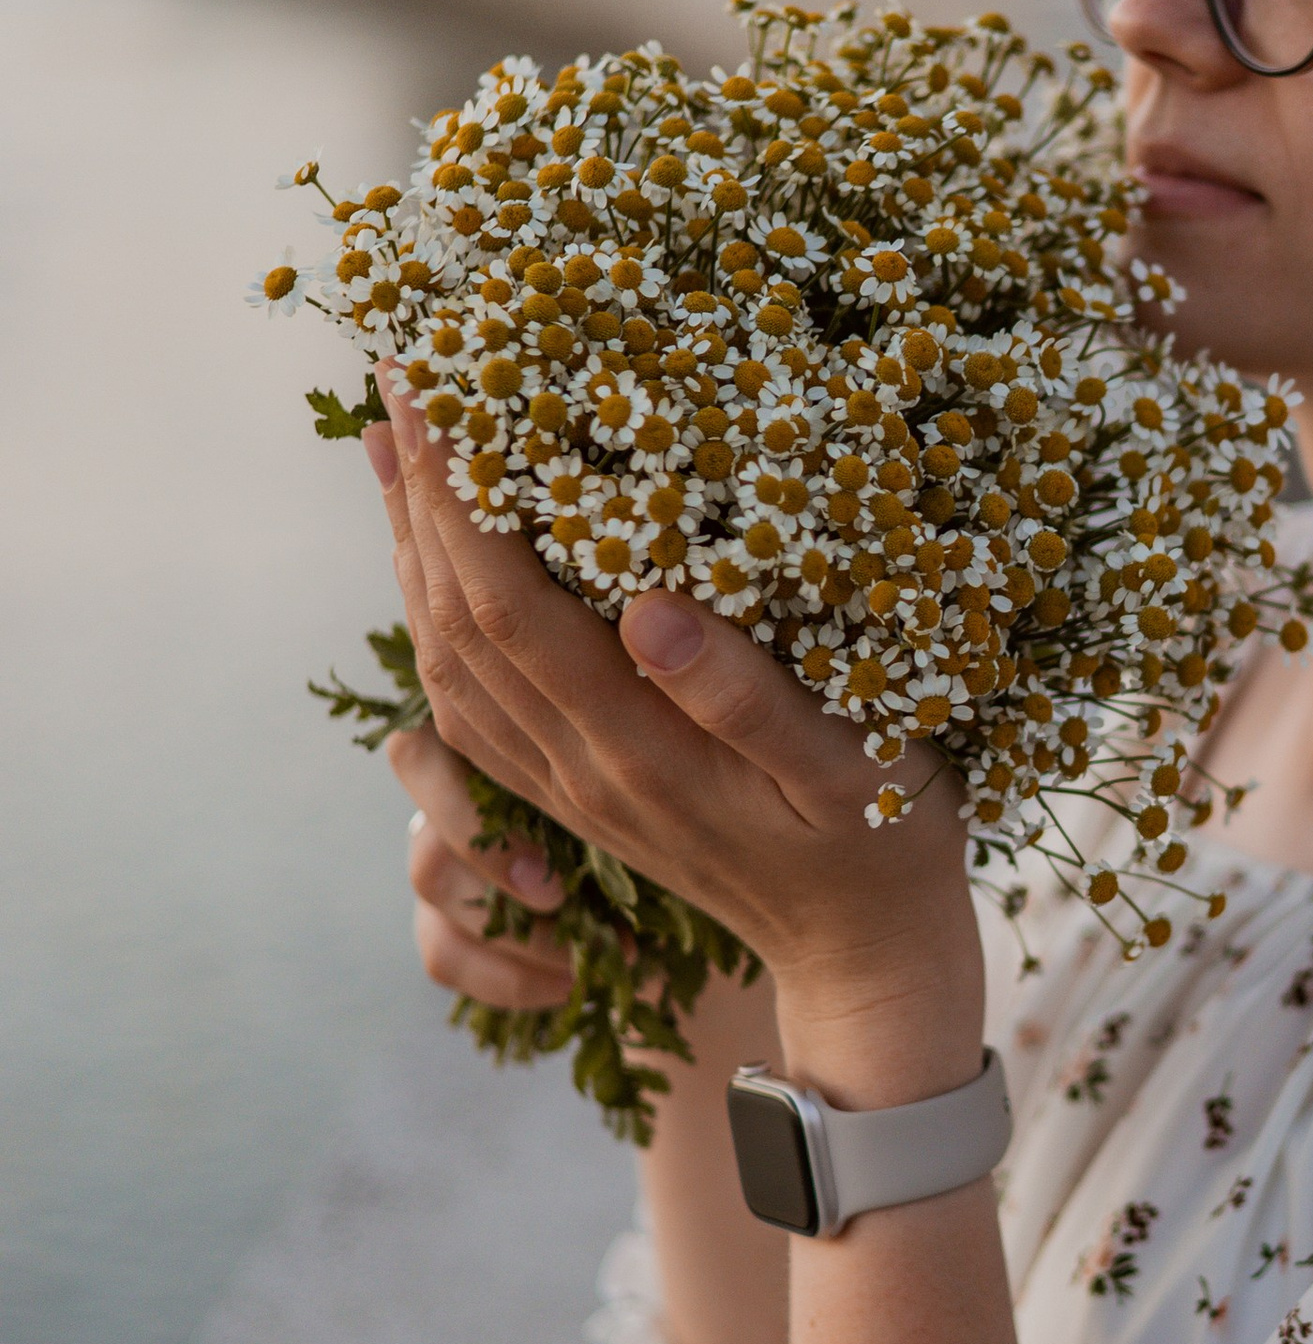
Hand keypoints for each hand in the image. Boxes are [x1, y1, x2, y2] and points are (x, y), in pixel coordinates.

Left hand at [367, 380, 985, 1105]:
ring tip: (398, 452)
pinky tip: (440, 568)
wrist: (865, 961)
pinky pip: (474, 705)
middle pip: (458, 625)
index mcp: (638, 754)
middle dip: (420, 501)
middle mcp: (583, 771)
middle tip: (395, 383)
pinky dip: (438, 620)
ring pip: (451, 665)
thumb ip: (749, 697)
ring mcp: (573, 790)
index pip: (510, 608)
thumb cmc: (885, 847)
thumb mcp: (852, 772)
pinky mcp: (580, 797)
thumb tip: (645, 607)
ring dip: (414, 554)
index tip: (433, 392)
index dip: (461, 499)